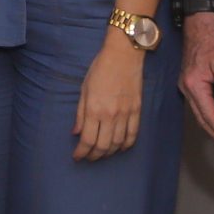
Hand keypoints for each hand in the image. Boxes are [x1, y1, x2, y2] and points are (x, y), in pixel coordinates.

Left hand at [74, 30, 146, 160]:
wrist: (123, 56)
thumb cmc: (100, 69)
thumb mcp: (84, 89)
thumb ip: (80, 113)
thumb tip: (76, 133)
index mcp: (94, 109)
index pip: (88, 140)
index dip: (82, 152)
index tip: (77, 156)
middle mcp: (110, 115)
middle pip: (103, 145)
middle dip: (94, 156)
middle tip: (88, 157)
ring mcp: (126, 114)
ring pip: (118, 143)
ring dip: (109, 152)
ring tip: (101, 153)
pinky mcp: (137, 111)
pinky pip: (133, 135)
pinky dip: (126, 145)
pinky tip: (119, 147)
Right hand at [178, 13, 213, 151]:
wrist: (201, 23)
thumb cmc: (213, 40)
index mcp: (194, 85)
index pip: (209, 115)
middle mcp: (187, 88)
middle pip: (202, 118)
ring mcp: (187, 85)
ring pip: (200, 113)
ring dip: (213, 127)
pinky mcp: (192, 81)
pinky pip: (201, 105)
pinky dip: (210, 116)